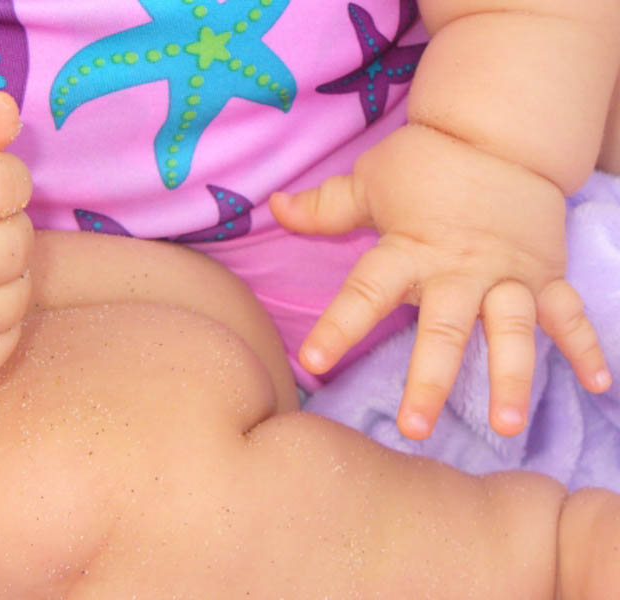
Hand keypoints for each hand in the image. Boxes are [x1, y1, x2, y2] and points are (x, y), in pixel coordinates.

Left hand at [270, 124, 610, 438]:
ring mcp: (507, 274)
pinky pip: (568, 313)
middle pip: (443, 330)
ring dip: (511, 377)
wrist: (499, 131)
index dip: (338, 328)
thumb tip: (272, 205)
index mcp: (408, 250)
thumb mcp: (369, 181)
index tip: (312, 365)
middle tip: (415, 428)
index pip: (365, 293)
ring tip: (509, 425)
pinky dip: (585, 346)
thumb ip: (324, 206)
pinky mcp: (545, 273)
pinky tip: (598, 384)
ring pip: (510, 331)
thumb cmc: (427, 162)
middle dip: (430, 380)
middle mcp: (458, 269)